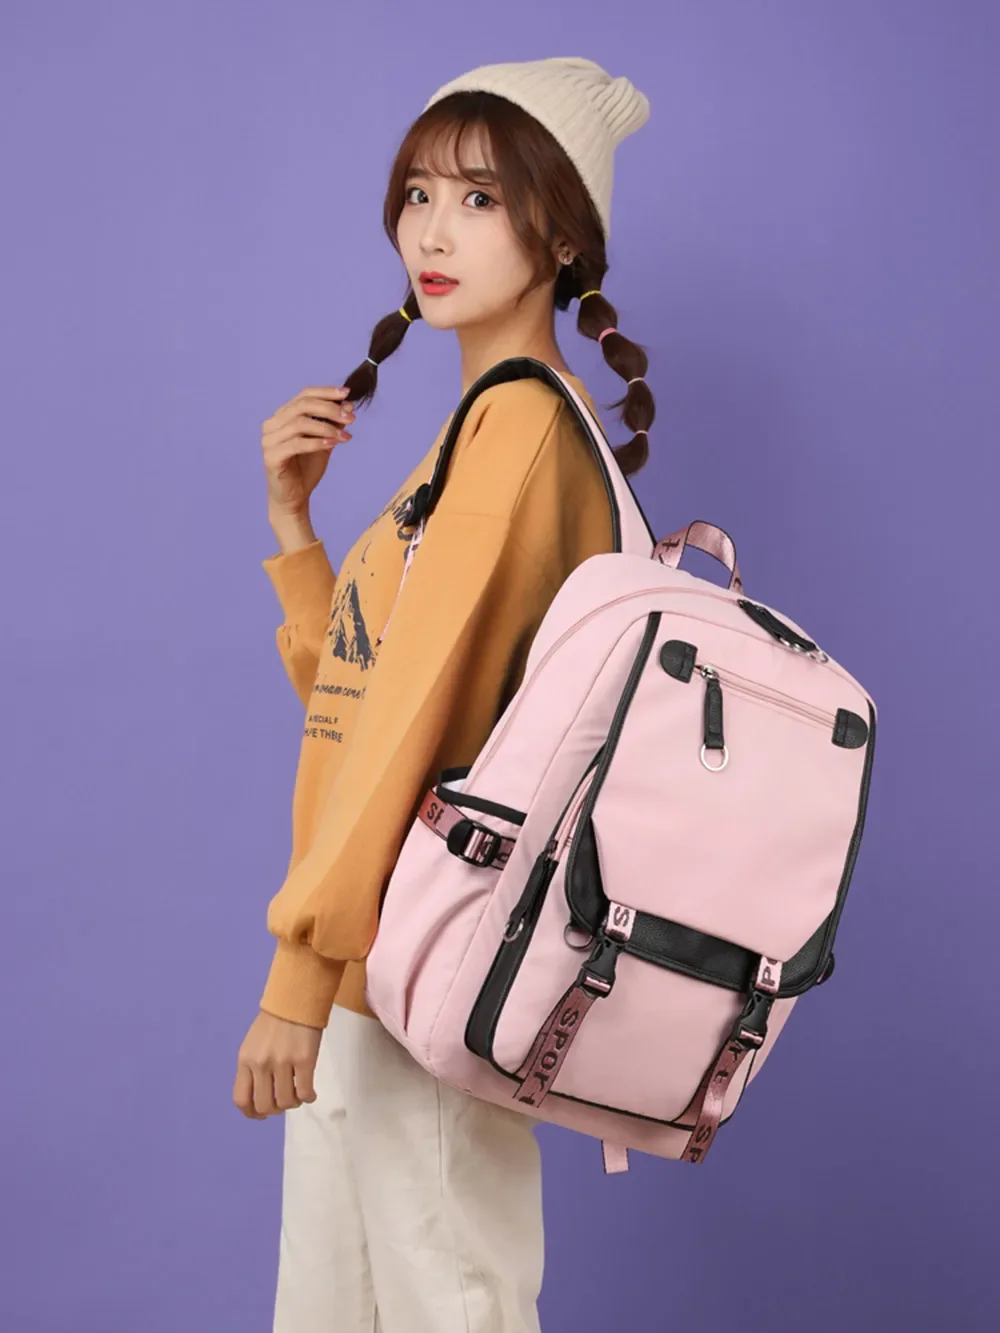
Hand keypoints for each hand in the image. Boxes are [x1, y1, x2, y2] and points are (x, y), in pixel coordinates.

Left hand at [233, 1010, 322, 1118]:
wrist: (296, 999)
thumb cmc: (275, 1021)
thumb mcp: (253, 1045)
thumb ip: (253, 1068)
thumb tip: (262, 1095)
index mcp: (245, 1060)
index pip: (241, 1100)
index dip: (252, 1114)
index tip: (263, 1114)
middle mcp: (261, 1064)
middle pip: (264, 1106)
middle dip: (276, 1109)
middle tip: (284, 1100)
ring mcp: (282, 1063)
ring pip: (286, 1102)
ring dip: (293, 1103)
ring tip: (298, 1093)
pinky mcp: (304, 1060)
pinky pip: (305, 1093)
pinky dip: (309, 1098)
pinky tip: (310, 1092)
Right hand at [261, 384, 356, 516]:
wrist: (294, 498)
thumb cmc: (306, 469)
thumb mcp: (325, 441)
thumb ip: (333, 424)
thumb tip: (349, 405)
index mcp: (282, 416)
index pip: (304, 395)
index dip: (326, 392)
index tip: (347, 393)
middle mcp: (272, 424)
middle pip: (302, 406)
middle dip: (329, 409)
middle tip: (350, 418)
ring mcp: (269, 440)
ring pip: (300, 423)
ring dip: (326, 427)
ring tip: (344, 434)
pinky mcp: (271, 456)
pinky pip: (296, 444)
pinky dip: (317, 442)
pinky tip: (333, 443)